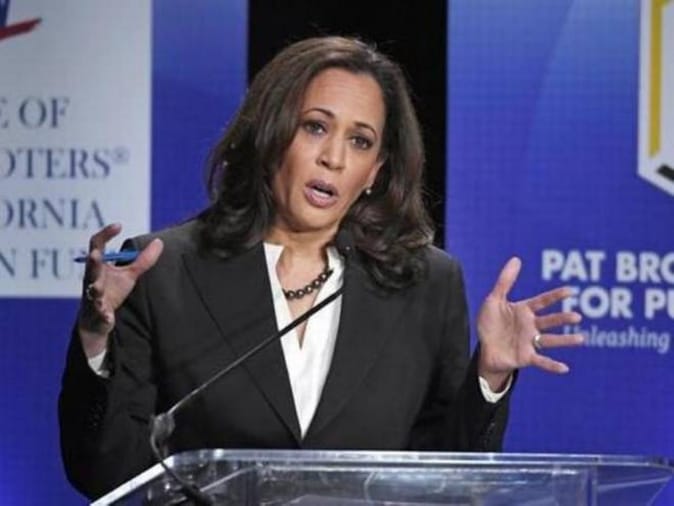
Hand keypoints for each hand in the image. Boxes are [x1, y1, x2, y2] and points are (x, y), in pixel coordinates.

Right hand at [77, 223, 162, 356]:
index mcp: (98, 267)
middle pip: (91, 268)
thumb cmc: (111, 292)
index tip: (119, 225)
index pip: (96, 245)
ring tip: (98, 288)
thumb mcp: (129, 275)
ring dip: (95, 289)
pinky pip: (100, 314)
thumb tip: (159, 241)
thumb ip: (143, 260)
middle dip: (93, 262)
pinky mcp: (97, 314)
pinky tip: (108, 318)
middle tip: (96, 254)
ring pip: (92, 292)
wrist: (97, 322)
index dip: (105, 234)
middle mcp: (92, 280)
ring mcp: (92, 297)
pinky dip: (104, 315)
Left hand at [476, 257, 583, 390]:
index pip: (542, 301)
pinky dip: (552, 365)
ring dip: (565, 340)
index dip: (555, 296)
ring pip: (551, 340)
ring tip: (581, 339)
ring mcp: (529, 342)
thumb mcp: (493, 300)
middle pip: (550, 321)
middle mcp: (530, 326)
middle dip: (562, 318)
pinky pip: (541, 361)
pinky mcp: (526, 357)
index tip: (570, 291)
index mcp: (524, 311)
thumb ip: (505, 281)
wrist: (484, 349)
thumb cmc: (490, 323)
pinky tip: (564, 368)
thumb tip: (516, 259)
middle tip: (577, 317)